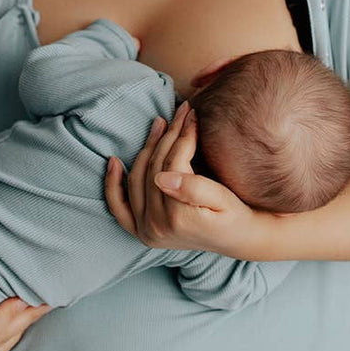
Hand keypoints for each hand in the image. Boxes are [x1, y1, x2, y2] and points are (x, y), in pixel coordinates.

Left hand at [104, 100, 274, 258]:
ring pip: (138, 177)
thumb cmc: (235, 215)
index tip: (193, 115)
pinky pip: (118, 206)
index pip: (174, 163)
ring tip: (160, 123)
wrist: (236, 238)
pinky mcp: (139, 231)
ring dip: (147, 148)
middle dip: (169, 136)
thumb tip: (163, 176)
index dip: (184, 135)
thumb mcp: (224, 200)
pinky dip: (113, 184)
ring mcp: (144, 230)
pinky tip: (113, 161)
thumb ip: (195, 189)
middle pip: (155, 168)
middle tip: (180, 111)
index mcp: (178, 218)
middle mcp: (155, 226)